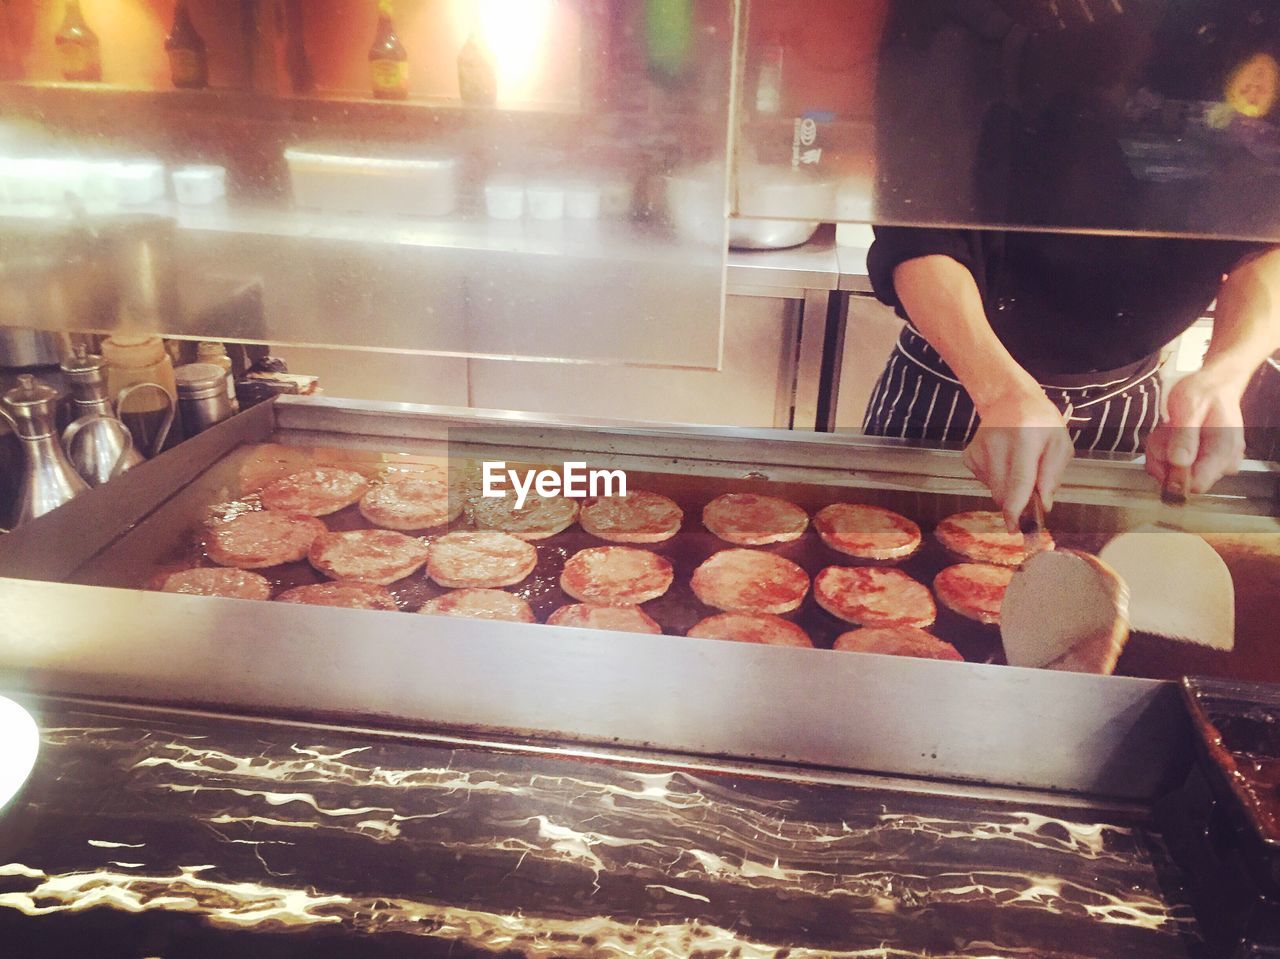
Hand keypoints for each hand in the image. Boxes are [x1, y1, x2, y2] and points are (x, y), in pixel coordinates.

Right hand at [962, 386, 1073, 531]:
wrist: (1008, 399)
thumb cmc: (1040, 422)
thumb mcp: (1060, 443)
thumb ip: (1053, 475)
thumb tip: (1043, 504)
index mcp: (1025, 440)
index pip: (1019, 482)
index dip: (1017, 508)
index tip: (1015, 527)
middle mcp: (997, 445)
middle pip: (1003, 493)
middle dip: (1017, 501)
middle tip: (1031, 490)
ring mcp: (979, 450)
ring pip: (993, 490)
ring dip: (1007, 489)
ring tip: (1017, 465)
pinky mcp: (969, 456)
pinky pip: (984, 482)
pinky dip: (996, 479)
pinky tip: (1002, 460)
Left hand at [1145, 369, 1246, 493]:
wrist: (1213, 387)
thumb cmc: (1204, 394)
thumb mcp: (1189, 408)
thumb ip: (1184, 436)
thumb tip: (1178, 463)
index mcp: (1224, 453)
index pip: (1197, 484)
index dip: (1173, 473)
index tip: (1166, 449)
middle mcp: (1221, 465)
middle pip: (1179, 480)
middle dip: (1163, 457)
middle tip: (1167, 431)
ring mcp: (1209, 466)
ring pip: (1169, 473)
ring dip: (1160, 452)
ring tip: (1169, 429)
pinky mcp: (1197, 464)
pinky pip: (1168, 467)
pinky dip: (1161, 451)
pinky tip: (1169, 435)